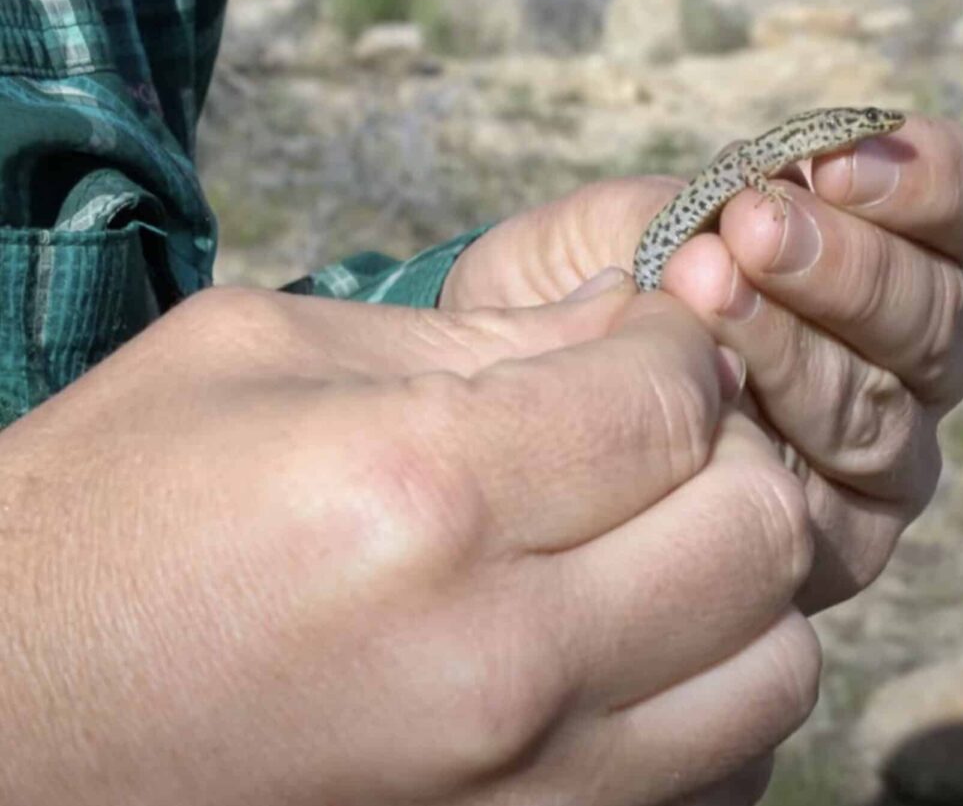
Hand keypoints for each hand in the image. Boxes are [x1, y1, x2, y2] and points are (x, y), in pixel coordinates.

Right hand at [0, 285, 816, 804]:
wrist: (6, 744)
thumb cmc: (101, 533)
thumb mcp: (256, 364)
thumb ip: (475, 333)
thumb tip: (630, 315)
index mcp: (422, 497)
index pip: (675, 398)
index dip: (679, 347)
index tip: (643, 346)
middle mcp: (501, 661)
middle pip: (761, 531)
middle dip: (730, 457)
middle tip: (657, 440)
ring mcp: (530, 794)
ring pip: (775, 670)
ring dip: (738, 591)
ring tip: (650, 553)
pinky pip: (718, 775)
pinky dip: (705, 706)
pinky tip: (625, 661)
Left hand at [445, 114, 962, 611]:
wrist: (513, 423)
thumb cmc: (576, 302)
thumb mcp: (599, 232)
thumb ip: (670, 213)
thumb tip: (727, 229)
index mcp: (889, 254)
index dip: (924, 180)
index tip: (829, 164)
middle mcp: (908, 359)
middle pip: (938, 313)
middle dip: (848, 267)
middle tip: (752, 232)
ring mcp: (884, 456)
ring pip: (888, 408)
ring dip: (798, 351)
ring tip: (701, 299)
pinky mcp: (843, 546)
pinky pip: (844, 512)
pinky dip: (780, 462)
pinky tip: (709, 421)